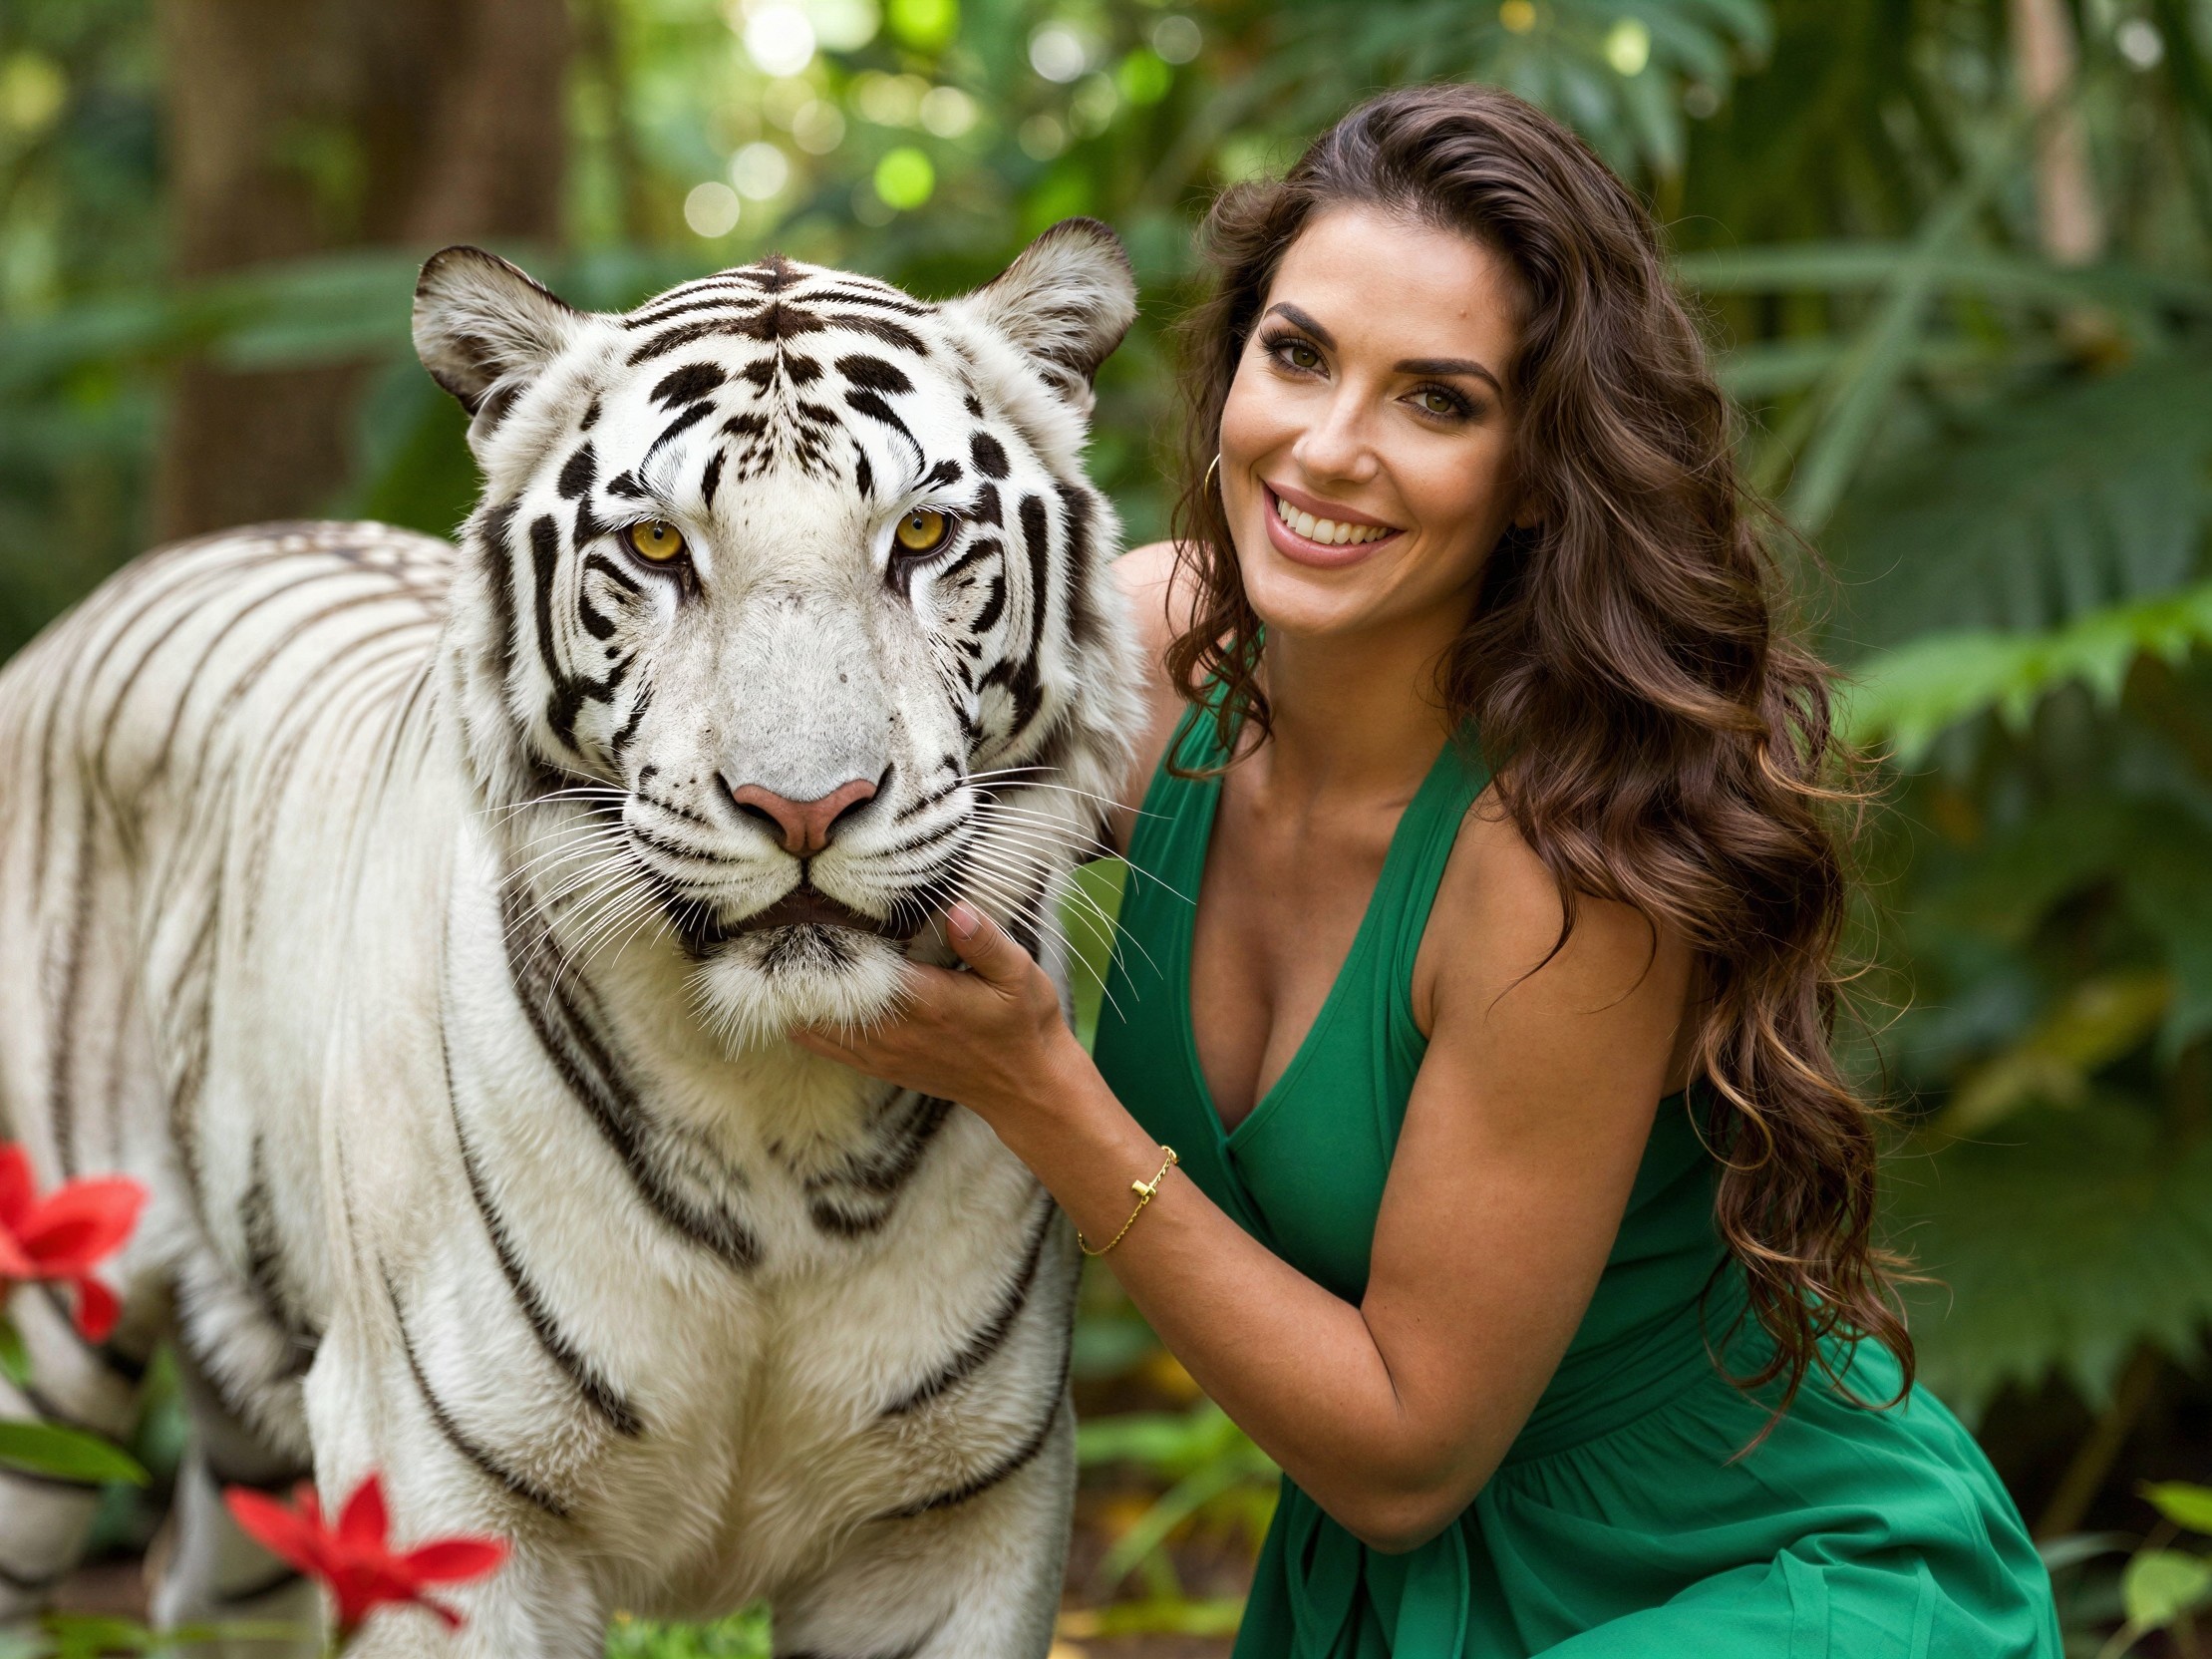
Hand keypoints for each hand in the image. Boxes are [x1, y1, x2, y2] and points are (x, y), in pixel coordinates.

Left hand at [792, 902, 1084, 1120]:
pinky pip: (823, 1046)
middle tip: (778, 924)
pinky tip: (791, 997)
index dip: (826, 938)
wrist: (1026, 1087)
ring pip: (814, 1024)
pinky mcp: (881, 1066)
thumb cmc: (1024, 1023)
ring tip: (778, 956)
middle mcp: (895, 1031)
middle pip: (823, 997)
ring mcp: (883, 1053)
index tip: (804, 908)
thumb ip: (985, 942)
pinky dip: (803, 1022)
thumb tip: (955, 909)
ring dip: (796, 994)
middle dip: (799, 964)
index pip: (857, 968)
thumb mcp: (1019, 974)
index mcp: (925, 1001)